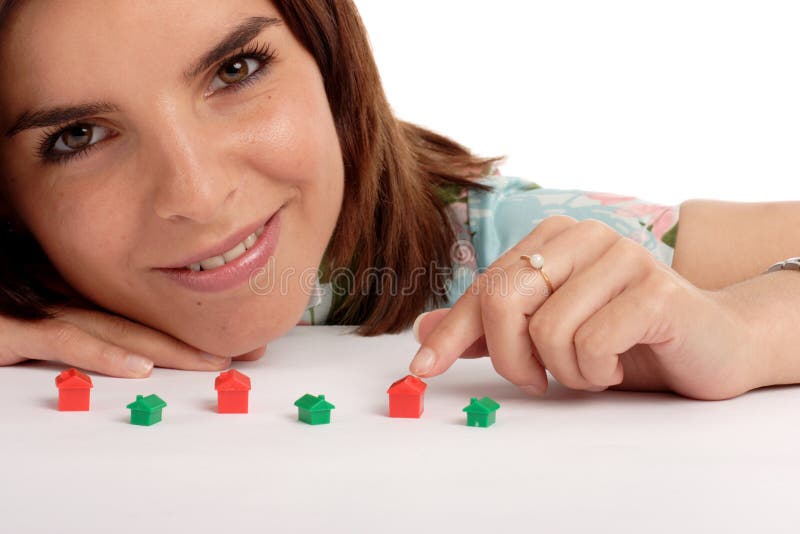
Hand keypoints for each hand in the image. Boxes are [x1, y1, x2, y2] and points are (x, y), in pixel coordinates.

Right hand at [0, 305, 265, 376]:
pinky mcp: (9, 329)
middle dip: (195, 339)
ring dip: (167, 350)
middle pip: (142, 320)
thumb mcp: (41, 319)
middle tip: (246, 351)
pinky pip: (62, 341)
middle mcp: (65, 300)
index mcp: (75, 298)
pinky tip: (137, 370)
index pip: (143, 314)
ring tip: (213, 363)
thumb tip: (130, 354)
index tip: (233, 340)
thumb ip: (77, 327)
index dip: (189, 328)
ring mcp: (39, 311)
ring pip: (116, 330)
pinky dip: (102, 355)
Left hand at [410, 215, 759, 399]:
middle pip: (504, 300)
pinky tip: (618, 365)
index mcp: (552, 237)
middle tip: (535, 381)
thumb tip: (424, 329)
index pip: (485, 287)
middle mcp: (584, 235)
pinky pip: (591, 343)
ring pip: (548, 330)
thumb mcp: (549, 333)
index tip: (420, 370)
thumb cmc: (624, 336)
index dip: (450, 334)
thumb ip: (490, 327)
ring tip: (592, 368)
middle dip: (510, 358)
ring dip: (565, 371)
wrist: (710, 343)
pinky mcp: (655, 290)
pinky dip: (596, 371)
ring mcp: (623, 256)